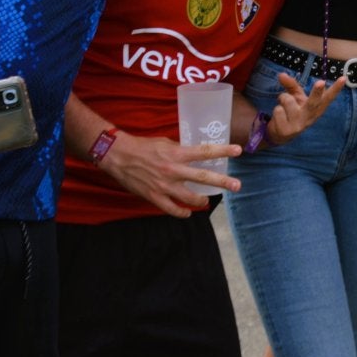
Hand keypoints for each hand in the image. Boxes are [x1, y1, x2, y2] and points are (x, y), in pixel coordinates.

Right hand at [98, 132, 241, 217]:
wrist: (118, 156)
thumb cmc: (143, 146)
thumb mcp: (165, 143)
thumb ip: (180, 150)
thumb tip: (193, 155)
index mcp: (177, 153)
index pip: (205, 151)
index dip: (223, 150)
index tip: (238, 150)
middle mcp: (173, 170)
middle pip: (203, 177)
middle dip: (222, 182)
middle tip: (237, 186)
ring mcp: (164, 185)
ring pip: (189, 198)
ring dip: (201, 200)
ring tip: (207, 200)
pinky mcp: (153, 196)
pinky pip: (171, 209)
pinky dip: (181, 213)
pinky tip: (188, 213)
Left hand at [265, 73, 343, 145]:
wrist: (280, 135)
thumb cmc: (292, 111)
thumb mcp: (295, 97)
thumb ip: (291, 85)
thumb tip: (281, 74)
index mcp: (316, 109)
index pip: (328, 98)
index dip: (336, 89)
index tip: (343, 78)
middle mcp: (309, 117)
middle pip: (313, 102)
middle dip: (317, 92)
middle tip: (321, 82)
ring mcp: (298, 125)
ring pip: (288, 100)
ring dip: (282, 99)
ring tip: (283, 107)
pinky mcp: (286, 131)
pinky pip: (278, 110)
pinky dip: (276, 109)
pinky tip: (279, 118)